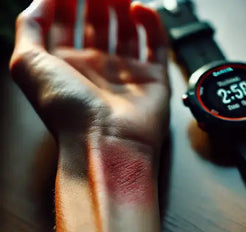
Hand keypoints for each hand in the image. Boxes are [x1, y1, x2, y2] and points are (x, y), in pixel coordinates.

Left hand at [10, 0, 169, 149]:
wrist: (107, 141)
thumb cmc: (68, 111)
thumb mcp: (28, 64)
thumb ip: (29, 27)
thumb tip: (42, 1)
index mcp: (68, 67)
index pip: (67, 26)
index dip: (68, 2)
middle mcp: (97, 70)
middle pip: (99, 26)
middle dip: (98, 1)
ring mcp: (126, 73)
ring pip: (128, 32)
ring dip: (124, 7)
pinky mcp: (153, 78)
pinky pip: (156, 45)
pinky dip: (151, 23)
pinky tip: (140, 9)